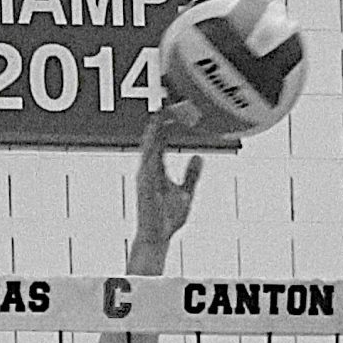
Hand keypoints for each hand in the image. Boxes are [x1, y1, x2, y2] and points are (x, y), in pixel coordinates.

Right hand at [132, 112, 204, 256]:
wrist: (158, 238)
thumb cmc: (168, 219)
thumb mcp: (186, 193)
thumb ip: (191, 175)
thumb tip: (199, 157)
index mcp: (156, 170)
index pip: (160, 142)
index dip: (165, 126)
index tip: (171, 110)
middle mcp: (148, 170)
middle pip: (152, 141)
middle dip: (157, 123)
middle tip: (165, 105)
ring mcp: (144, 177)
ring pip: (148, 149)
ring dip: (153, 133)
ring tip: (159, 116)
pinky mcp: (144, 186)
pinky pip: (148, 165)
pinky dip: (152, 152)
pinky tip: (156, 141)